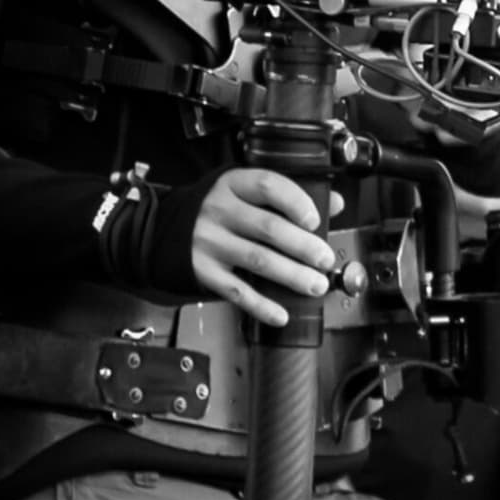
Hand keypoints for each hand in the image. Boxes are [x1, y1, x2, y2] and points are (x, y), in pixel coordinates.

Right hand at [192, 168, 338, 327]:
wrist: (165, 229)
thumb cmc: (218, 211)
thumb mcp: (244, 193)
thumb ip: (287, 197)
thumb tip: (334, 203)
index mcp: (233, 185)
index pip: (268, 186)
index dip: (296, 203)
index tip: (315, 220)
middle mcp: (219, 211)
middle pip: (269, 228)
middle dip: (304, 247)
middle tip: (325, 260)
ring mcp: (210, 242)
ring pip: (258, 260)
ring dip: (292, 276)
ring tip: (315, 285)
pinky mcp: (204, 271)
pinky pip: (237, 291)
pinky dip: (262, 306)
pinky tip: (282, 314)